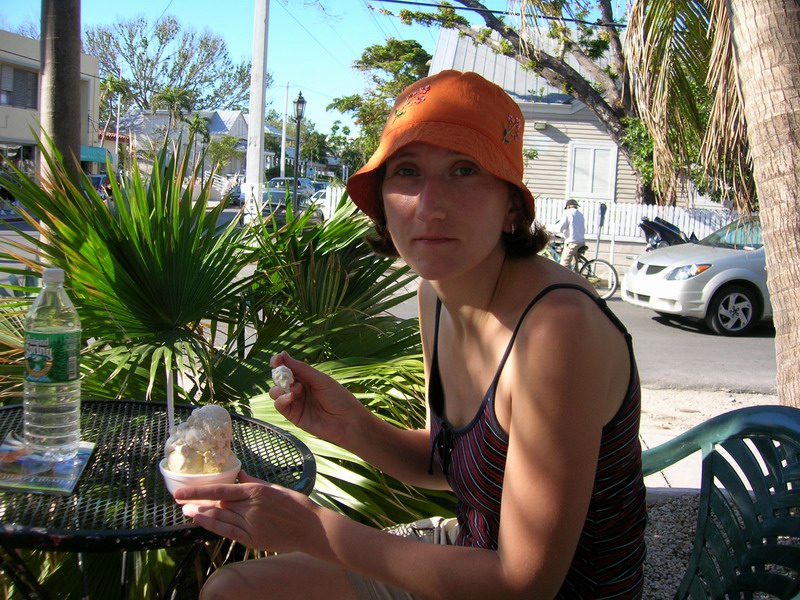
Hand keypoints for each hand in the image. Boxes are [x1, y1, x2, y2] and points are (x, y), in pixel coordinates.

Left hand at [176, 471, 320, 552]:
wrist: (311, 527)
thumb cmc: (296, 505)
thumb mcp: (275, 488)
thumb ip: (255, 482)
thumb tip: (239, 474)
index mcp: (256, 491)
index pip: (221, 489)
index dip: (199, 491)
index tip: (181, 492)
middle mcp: (250, 507)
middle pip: (217, 504)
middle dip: (197, 502)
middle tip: (179, 500)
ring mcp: (251, 524)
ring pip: (220, 518)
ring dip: (201, 514)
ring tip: (186, 511)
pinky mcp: (253, 539)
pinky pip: (228, 532)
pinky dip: (213, 527)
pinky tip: (201, 522)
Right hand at [269, 352, 363, 444]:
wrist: (347, 421)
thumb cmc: (338, 397)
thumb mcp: (320, 379)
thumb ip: (300, 368)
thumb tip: (282, 354)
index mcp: (306, 377)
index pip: (287, 367)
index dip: (279, 362)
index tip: (276, 361)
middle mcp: (298, 388)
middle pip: (279, 379)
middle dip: (279, 376)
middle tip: (287, 377)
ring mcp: (295, 402)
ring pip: (275, 392)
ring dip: (280, 388)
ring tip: (296, 390)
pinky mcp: (293, 415)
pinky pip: (279, 405)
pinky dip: (281, 399)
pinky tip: (291, 397)